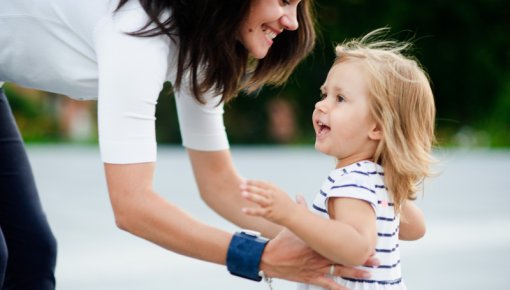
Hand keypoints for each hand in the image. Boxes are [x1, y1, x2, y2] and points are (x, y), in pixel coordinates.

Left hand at [241, 180, 297, 224]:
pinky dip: (250, 211)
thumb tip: (261, 181)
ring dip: (251, 196)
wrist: (293, 214)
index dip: (253, 182)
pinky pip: (258, 212)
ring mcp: (270, 204)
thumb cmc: (285, 203)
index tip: (245, 181)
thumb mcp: (279, 191)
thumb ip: (270, 186)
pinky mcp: (269, 213)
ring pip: (259, 199)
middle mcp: (272, 196)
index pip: (262, 184)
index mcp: (274, 189)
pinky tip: (243, 210)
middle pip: (259, 190)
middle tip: (240, 186)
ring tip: (242, 194)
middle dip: (250, 187)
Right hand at [258, 196, 378, 289]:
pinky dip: (339, 289)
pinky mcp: (311, 278)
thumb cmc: (281, 241)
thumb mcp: (292, 227)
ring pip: (340, 272)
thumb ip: (300, 211)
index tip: (368, 242)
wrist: (269, 258)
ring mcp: (316, 268)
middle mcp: (320, 256)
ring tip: (370, 275)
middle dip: (362, 259)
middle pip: (345, 258)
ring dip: (355, 274)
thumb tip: (299, 196)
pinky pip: (328, 285)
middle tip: (377, 259)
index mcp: (318, 242)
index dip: (354, 243)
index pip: (340, 243)